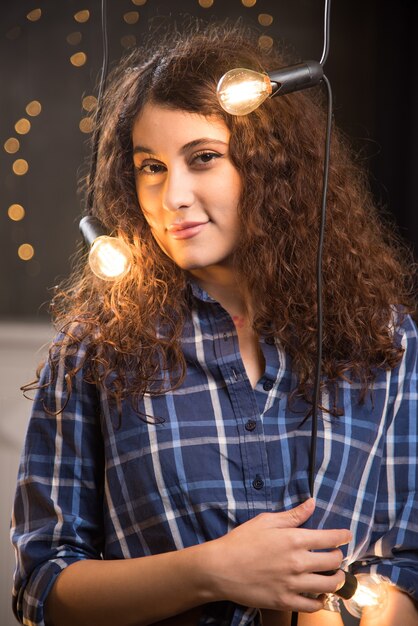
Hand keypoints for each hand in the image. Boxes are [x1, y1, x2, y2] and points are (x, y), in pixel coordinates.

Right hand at [206, 498, 350, 612]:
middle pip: (334, 562)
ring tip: (334, 575)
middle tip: (336, 555)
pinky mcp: (285, 601)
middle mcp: (298, 562)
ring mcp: (293, 584)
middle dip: (339, 557)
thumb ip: (292, 515)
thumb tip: (311, 503)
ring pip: (329, 585)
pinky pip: (313, 605)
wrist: (220, 569)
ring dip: (336, 579)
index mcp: (294, 539)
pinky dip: (320, 599)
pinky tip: (317, 593)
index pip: (330, 538)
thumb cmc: (241, 541)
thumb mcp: (266, 521)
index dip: (343, 536)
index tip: (347, 535)